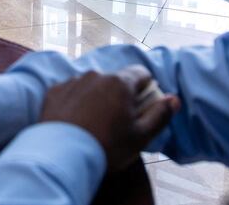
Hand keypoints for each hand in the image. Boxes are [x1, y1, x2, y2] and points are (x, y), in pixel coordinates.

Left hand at [40, 66, 179, 170]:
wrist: (62, 156)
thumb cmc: (107, 147)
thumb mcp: (141, 137)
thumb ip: (160, 115)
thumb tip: (174, 98)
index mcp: (120, 83)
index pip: (141, 73)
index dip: (146, 88)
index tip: (142, 105)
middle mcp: (95, 75)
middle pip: (115, 80)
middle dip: (119, 95)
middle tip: (117, 121)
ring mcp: (72, 81)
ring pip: (92, 85)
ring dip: (96, 97)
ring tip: (93, 123)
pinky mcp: (53, 91)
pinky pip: (71, 91)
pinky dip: (75, 101)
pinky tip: (75, 121)